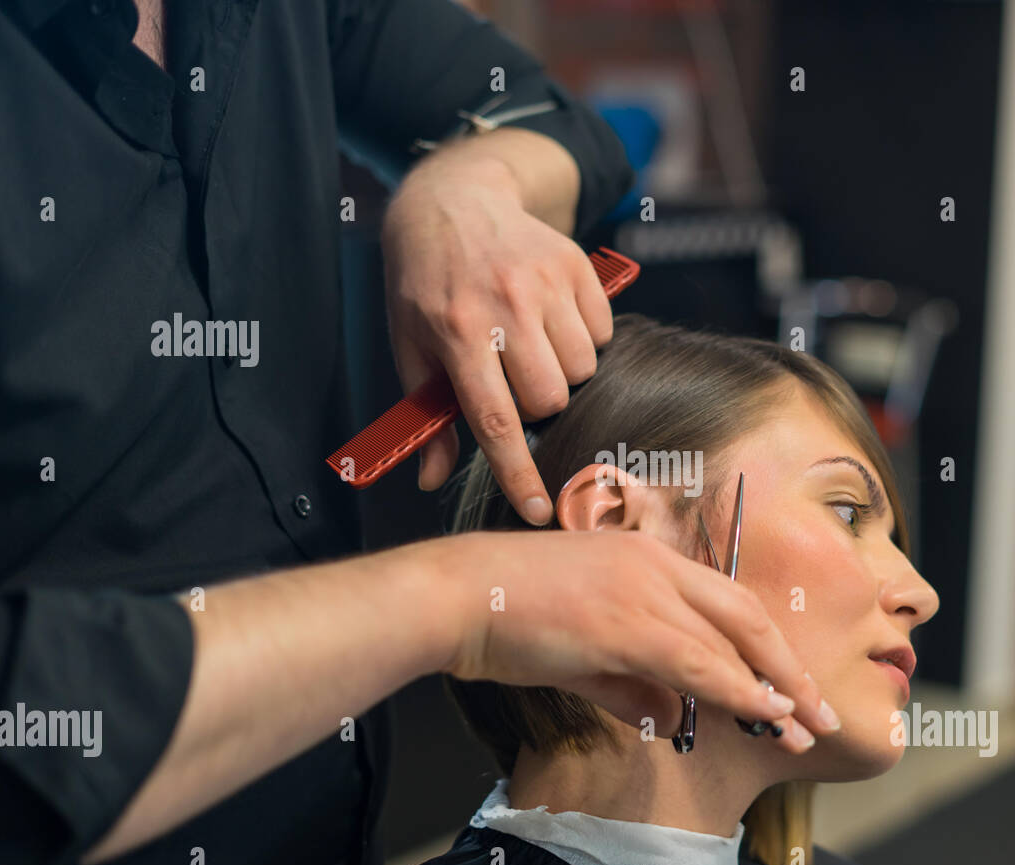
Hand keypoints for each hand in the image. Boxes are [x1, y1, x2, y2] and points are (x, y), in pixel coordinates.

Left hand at [380, 153, 611, 524]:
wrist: (454, 203)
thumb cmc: (427, 289)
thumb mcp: (411, 349)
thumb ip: (429, 416)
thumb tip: (431, 481)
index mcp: (456, 334)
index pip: (495, 421)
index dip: (519, 473)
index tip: (540, 511)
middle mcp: (504, 305)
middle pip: (551, 398)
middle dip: (538, 404)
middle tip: (514, 379)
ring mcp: (544, 282)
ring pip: (583, 369)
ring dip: (563, 371)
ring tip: (532, 344)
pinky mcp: (575, 265)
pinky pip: (603, 333)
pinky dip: (584, 337)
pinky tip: (552, 319)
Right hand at [440, 530, 838, 751]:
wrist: (456, 596)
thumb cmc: (508, 616)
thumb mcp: (583, 653)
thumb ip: (631, 683)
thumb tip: (671, 715)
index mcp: (648, 560)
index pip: (727, 604)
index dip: (766, 649)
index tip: (791, 687)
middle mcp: (656, 566)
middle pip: (746, 618)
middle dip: (788, 670)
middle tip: (820, 714)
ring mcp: (642, 590)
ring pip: (728, 644)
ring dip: (771, 690)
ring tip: (801, 729)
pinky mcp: (624, 622)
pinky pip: (696, 662)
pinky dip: (735, 689)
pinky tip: (761, 714)